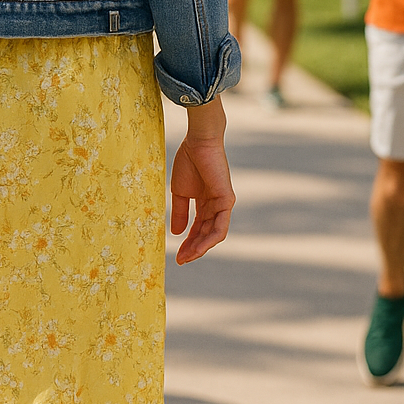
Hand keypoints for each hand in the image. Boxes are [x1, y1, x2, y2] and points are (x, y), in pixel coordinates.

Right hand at [170, 127, 234, 264]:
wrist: (198, 142)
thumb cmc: (189, 161)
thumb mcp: (180, 192)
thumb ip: (180, 212)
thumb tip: (176, 234)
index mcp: (205, 203)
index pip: (198, 228)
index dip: (188, 242)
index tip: (176, 255)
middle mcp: (216, 206)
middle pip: (206, 234)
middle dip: (193, 249)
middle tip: (180, 260)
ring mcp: (223, 204)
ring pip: (214, 234)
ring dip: (200, 248)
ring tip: (186, 257)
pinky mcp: (227, 200)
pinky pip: (220, 227)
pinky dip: (209, 239)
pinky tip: (198, 248)